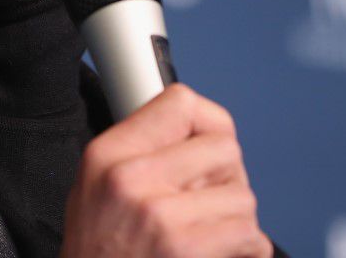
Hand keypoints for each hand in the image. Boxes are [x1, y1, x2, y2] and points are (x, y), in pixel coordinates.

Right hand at [60, 83, 271, 257]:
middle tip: (206, 202)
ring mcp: (162, 218)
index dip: (206, 126)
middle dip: (226, 178)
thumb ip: (138, 150)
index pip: (182, 103)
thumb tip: (194, 124)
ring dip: (235, 221)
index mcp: (109, 156)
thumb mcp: (93, 188)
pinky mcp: (188, 251)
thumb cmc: (98, 254)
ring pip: (244, 197)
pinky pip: (252, 237)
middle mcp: (133, 179)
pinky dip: (244, 251)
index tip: (203, 149)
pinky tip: (213, 256)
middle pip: (226, 148)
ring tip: (204, 237)